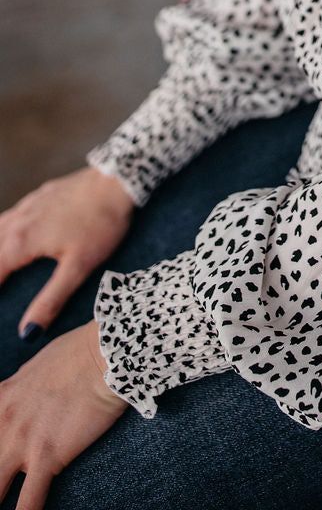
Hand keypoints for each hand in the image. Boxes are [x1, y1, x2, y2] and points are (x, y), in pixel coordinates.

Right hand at [0, 169, 133, 336]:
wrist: (117, 180)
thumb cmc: (101, 223)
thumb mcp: (79, 267)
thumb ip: (51, 301)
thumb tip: (27, 333)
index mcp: (20, 242)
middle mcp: (17, 221)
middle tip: (0, 291)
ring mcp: (27, 205)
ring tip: (0, 272)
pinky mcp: (38, 196)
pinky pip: (8, 217)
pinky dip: (1, 232)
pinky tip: (8, 237)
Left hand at [0, 321, 126, 509]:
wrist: (105, 354)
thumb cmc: (80, 352)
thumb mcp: (35, 367)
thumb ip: (20, 391)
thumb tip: (20, 399)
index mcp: (1, 400)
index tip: (0, 456)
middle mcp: (4, 422)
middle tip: (1, 486)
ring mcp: (21, 442)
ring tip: (4, 509)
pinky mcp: (46, 457)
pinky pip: (28, 502)